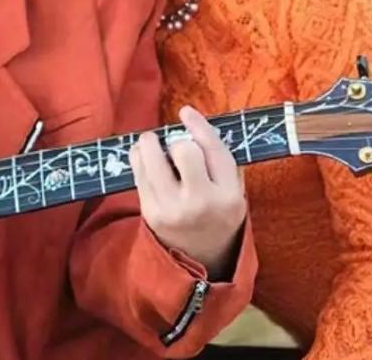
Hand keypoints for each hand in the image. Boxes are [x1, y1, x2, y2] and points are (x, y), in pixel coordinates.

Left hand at [130, 106, 246, 279]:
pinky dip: (138, 156)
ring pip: (153, 157)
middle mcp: (202, 202)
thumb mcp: (233, 193)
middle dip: (177, 140)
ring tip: (153, 144)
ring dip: (150, 142)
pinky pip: (138, 170)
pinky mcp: (150, 212)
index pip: (214, 150)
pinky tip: (144, 156)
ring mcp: (173, 208)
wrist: (201, 260)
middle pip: (184, 150)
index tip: (185, 111)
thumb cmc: (218, 216)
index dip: (198, 125)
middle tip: (174, 145)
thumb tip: (192, 120)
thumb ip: (220, 161)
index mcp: (230, 196)